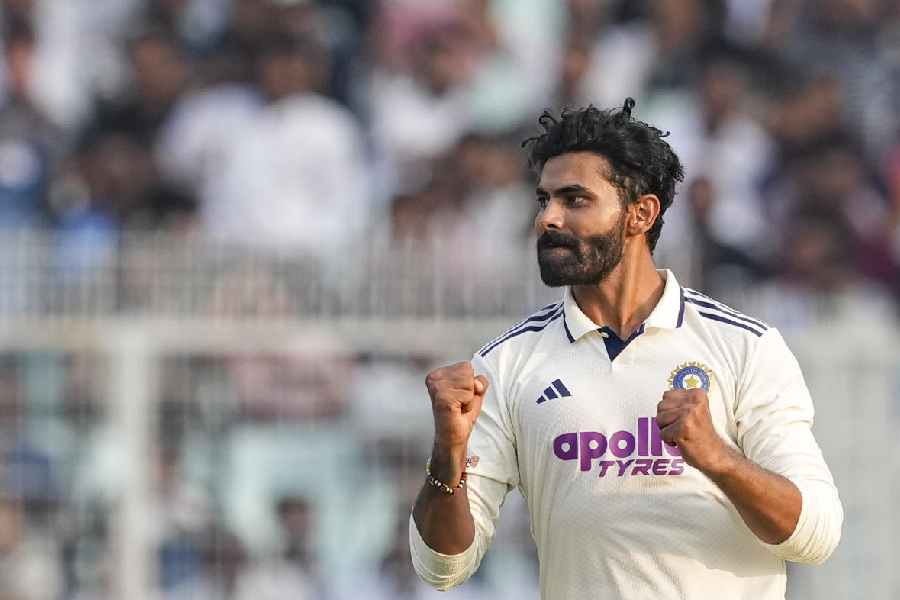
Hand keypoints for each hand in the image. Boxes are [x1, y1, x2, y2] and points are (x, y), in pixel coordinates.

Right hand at [425, 362, 488, 478]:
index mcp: (438, 374)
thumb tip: (478, 383)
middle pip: (467, 370)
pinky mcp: (442, 398)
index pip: (466, 366)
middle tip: (460, 403)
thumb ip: (478, 381)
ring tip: (459, 407)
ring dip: (469, 397)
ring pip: (469, 380)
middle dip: (470, 389)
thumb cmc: (461, 415)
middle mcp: (433, 378)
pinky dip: (468, 403)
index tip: (460, 397)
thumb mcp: (473, 393)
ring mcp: (436, 388)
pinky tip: (458, 410)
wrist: (454, 437)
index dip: (470, 383)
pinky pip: (467, 392)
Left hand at [656, 389, 731, 475]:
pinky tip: (683, 441)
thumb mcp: (695, 410)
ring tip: (683, 434)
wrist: (716, 455)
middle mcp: (694, 402)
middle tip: (682, 428)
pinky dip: (669, 441)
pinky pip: (662, 434)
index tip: (683, 418)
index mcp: (697, 394)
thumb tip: (662, 400)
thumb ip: (680, 403)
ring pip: (659, 419)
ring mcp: (689, 414)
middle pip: (661, 407)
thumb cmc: (702, 435)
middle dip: (666, 420)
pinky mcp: (684, 428)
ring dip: (668, 431)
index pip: (667, 395)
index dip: (670, 410)